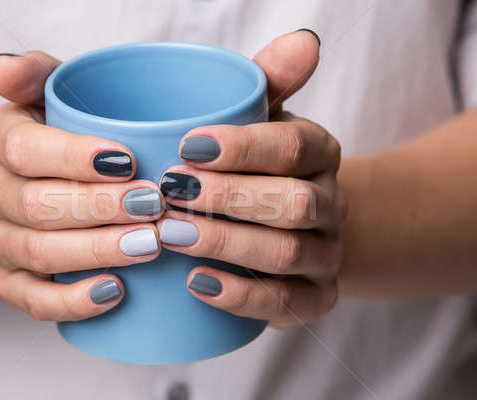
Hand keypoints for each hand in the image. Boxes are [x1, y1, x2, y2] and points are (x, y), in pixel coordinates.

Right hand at [0, 52, 162, 320]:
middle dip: (100, 207)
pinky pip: (33, 300)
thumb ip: (34, 72)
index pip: (23, 149)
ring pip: (40, 253)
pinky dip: (73, 301)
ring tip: (149, 244)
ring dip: (98, 251)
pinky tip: (116, 291)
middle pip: (36, 206)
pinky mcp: (10, 279)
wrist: (37, 180)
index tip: (127, 160)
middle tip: (154, 205)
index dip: (72, 157)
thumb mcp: (50, 90)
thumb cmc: (62, 131)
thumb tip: (5, 69)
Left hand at [157, 30, 346, 327]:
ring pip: (286, 254)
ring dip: (224, 243)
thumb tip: (305, 40)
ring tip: (171, 234)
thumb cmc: (257, 165)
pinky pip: (284, 303)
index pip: (291, 148)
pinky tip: (195, 282)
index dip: (242, 148)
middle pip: (293, 204)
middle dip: (228, 198)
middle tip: (170, 193)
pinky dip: (239, 294)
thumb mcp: (261, 118)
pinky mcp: (314, 298)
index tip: (186, 146)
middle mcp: (330, 205)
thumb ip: (272, 80)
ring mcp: (326, 255)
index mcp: (319, 153)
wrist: (288, 223)